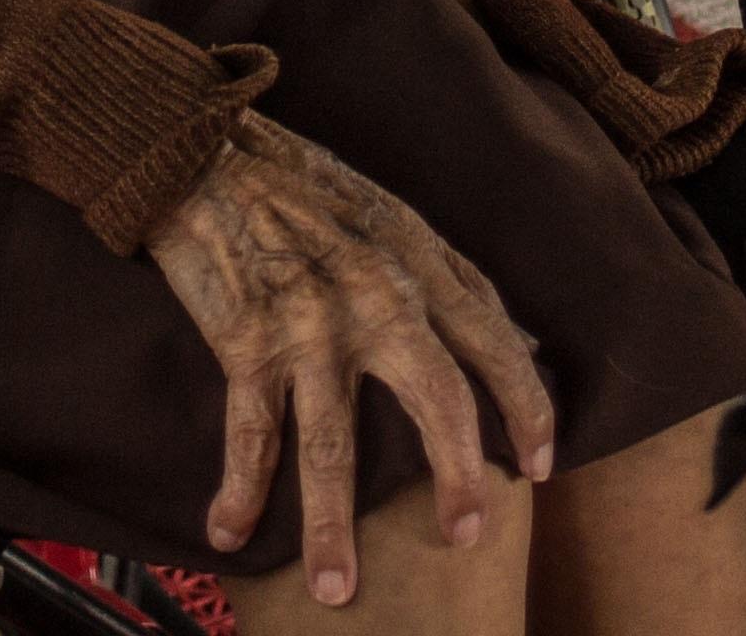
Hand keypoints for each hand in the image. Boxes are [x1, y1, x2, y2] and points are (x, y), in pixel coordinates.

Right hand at [146, 115, 554, 602]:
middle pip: (437, 400)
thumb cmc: (305, 188)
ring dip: (333, 527)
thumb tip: (521, 340)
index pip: (496, 344)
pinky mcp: (247, 341)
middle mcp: (375, 297)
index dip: (527, 408)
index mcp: (418, 263)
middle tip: (468, 535)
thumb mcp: (395, 219)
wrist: (205, 154)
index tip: (539, 467)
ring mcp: (309, 324)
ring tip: (338, 591)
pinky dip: (240, 491)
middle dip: (459, 475)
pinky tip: (229, 533)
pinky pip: (250, 435)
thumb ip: (454, 283)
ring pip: (332, 447)